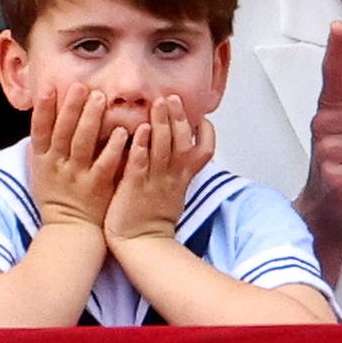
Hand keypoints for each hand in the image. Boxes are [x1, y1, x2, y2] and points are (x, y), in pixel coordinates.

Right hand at [28, 84, 126, 229]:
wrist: (71, 230)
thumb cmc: (59, 194)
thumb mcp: (43, 169)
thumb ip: (46, 144)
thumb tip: (45, 113)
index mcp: (43, 160)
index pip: (39, 131)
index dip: (43, 110)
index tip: (49, 88)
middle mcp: (58, 166)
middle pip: (63, 132)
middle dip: (71, 108)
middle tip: (81, 86)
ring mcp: (77, 176)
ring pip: (83, 144)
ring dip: (91, 120)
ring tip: (100, 98)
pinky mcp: (97, 187)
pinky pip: (105, 164)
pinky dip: (112, 148)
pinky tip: (121, 132)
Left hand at [105, 95, 213, 244]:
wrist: (142, 245)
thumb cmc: (153, 217)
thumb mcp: (175, 190)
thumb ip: (178, 167)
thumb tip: (180, 146)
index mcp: (184, 176)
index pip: (205, 149)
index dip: (206, 131)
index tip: (200, 116)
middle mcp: (173, 176)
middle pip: (183, 141)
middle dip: (179, 117)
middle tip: (173, 97)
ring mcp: (156, 182)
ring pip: (164, 148)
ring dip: (163, 124)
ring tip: (159, 103)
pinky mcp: (135, 188)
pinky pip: (141, 164)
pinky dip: (142, 146)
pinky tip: (139, 131)